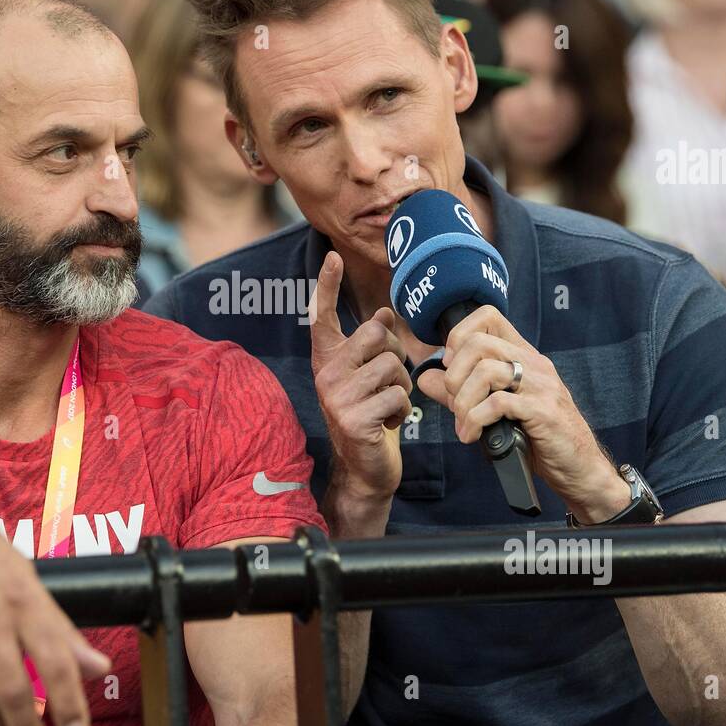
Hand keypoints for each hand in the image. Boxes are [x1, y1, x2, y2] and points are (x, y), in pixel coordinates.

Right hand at [308, 251, 412, 502]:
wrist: (364, 468)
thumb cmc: (372, 416)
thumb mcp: (371, 377)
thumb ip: (374, 346)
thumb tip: (385, 312)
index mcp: (328, 360)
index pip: (323, 316)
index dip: (328, 285)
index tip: (333, 257)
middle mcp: (325, 375)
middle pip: (376, 334)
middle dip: (395, 355)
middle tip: (388, 381)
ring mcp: (335, 397)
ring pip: (392, 367)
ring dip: (402, 388)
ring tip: (387, 406)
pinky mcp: (352, 420)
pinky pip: (397, 396)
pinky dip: (401, 411)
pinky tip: (386, 424)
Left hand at [416, 305, 629, 523]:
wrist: (579, 467)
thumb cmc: (537, 436)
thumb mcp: (494, 409)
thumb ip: (459, 392)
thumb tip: (425, 377)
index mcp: (522, 356)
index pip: (488, 316)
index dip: (459, 335)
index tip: (451, 366)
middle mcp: (533, 364)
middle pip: (478, 343)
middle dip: (454, 375)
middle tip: (454, 403)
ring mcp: (541, 386)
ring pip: (485, 372)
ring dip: (463, 402)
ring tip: (463, 424)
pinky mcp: (543, 411)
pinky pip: (497, 404)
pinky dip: (475, 420)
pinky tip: (472, 436)